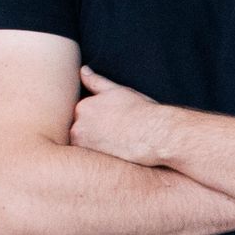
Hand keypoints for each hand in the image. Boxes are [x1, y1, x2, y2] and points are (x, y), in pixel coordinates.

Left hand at [69, 67, 183, 165]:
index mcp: (82, 106)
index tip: (116, 127)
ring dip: (98, 149)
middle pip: (81, 134)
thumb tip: (82, 70)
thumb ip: (96, 82)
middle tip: (119, 138)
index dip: (100, 124)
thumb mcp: (118, 92)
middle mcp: (77, 125)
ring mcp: (83, 145)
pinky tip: (117, 157)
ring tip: (119, 148)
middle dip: (96, 137)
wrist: (157, 134)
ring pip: (85, 148)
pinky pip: (91, 163)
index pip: (83, 118)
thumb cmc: (142, 112)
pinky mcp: (91, 161)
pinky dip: (101, 161)